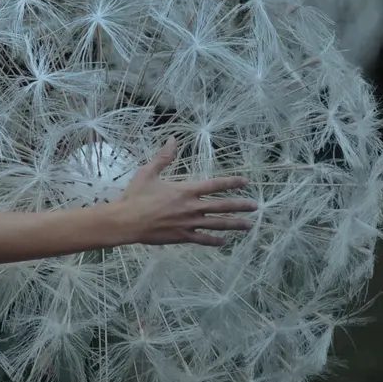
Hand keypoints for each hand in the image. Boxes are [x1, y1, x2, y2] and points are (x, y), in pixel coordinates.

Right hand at [115, 138, 257, 246]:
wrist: (126, 221)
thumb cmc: (135, 196)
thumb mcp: (148, 173)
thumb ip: (163, 157)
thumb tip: (172, 140)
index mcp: (185, 190)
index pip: (214, 185)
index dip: (231, 182)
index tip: (245, 182)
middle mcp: (192, 207)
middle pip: (222, 206)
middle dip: (241, 205)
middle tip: (255, 206)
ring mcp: (189, 223)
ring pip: (217, 224)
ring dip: (234, 224)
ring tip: (248, 225)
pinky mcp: (182, 236)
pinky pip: (203, 239)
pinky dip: (214, 241)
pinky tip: (223, 241)